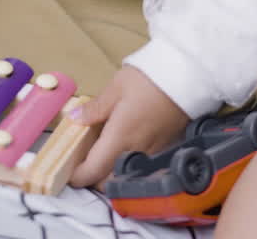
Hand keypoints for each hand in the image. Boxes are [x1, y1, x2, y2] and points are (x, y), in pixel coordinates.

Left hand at [68, 66, 190, 188]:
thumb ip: (95, 108)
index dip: (78, 177)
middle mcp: (136, 151)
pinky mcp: (165, 147)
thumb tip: (74, 119)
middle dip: (94, 178)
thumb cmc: (150, 78)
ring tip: (102, 151)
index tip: (68, 171)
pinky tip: (124, 144)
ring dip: (111, 173)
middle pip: (109, 181)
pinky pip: (141, 164)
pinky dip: (127, 163)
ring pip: (126, 175)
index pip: (93, 171)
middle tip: (82, 161)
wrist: (188, 75)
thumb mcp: (116, 88)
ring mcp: (152, 152)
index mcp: (119, 138)